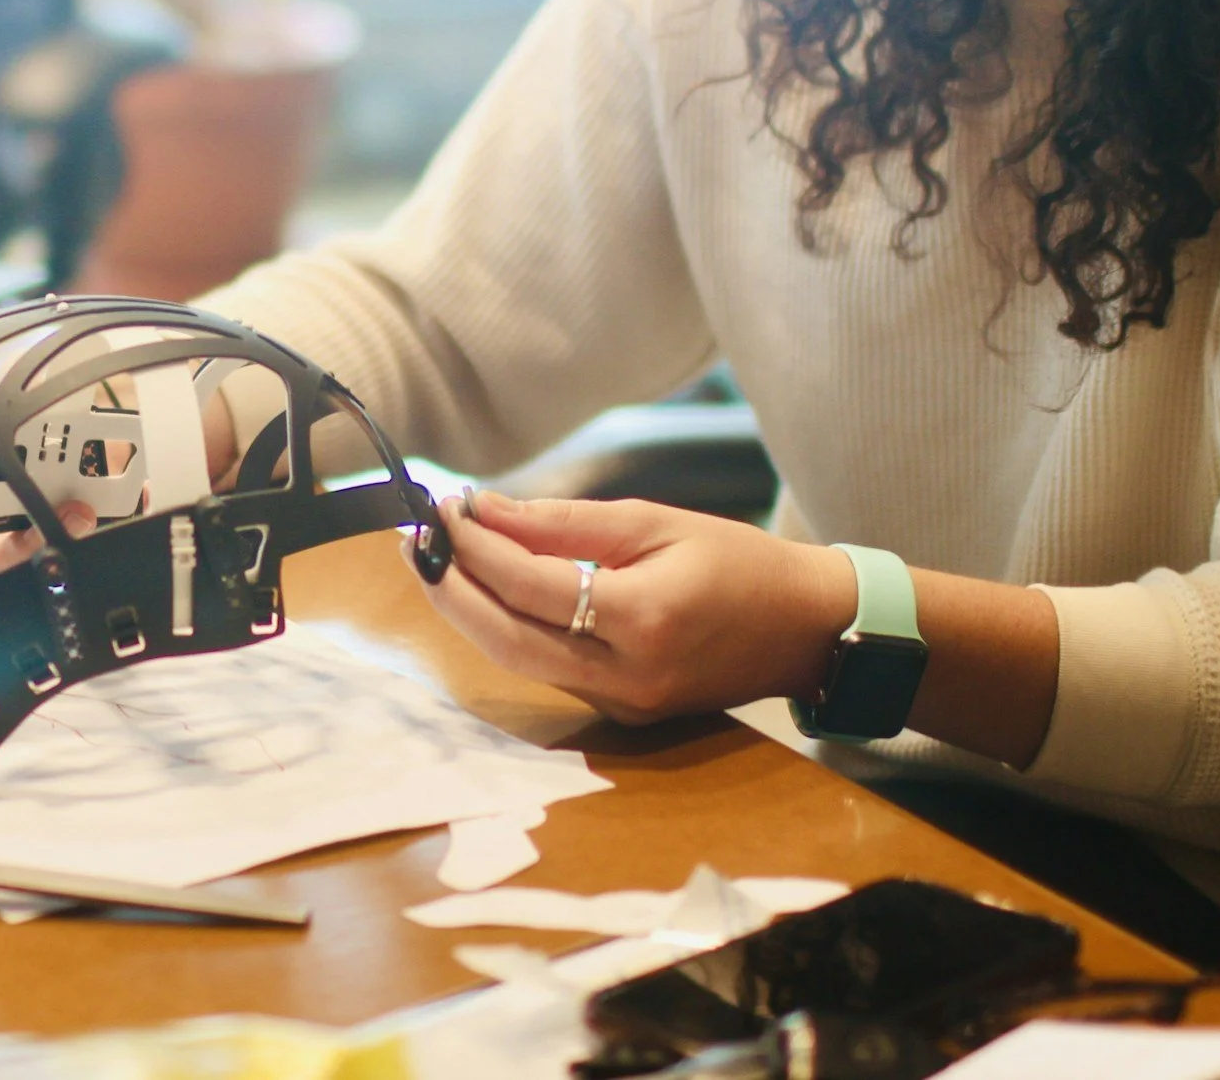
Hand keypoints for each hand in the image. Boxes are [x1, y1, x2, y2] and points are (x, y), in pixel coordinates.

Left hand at [419, 489, 855, 724]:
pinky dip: (509, 627)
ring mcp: (623, 704)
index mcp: (643, 620)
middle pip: (506, 639)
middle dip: (450, 590)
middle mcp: (626, 676)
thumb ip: (564, 523)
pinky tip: (487, 590)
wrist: (805, 629)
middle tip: (415, 542)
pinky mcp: (621, 713)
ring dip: (470, 610)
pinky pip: (548, 667)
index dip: (477, 546)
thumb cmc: (738, 563)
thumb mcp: (655, 523)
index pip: (530, 586)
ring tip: (437, 559)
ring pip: (519, 660)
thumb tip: (485, 509)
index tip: (446, 506)